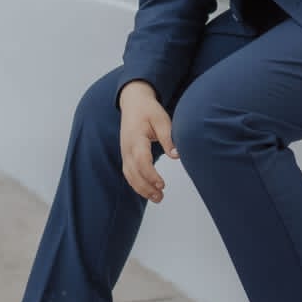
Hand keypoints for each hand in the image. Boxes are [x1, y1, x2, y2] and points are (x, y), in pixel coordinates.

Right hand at [119, 87, 178, 203]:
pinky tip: (148, 191)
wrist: (133, 103)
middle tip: (161, 196)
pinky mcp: (126, 155)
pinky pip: (129, 173)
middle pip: (133, 172)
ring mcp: (125, 152)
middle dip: (146, 187)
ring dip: (141, 189)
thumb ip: (168, 137)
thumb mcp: (162, 120)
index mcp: (136, 138)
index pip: (141, 160)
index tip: (162, 184)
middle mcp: (127, 148)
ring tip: (157, 198)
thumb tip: (176, 155)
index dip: (150, 174)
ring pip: (129, 175)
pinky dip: (137, 184)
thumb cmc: (148, 110)